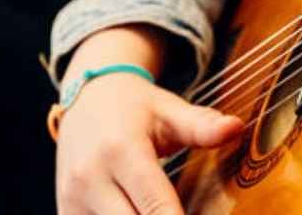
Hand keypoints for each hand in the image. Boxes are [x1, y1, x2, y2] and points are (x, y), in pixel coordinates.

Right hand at [55, 27, 242, 214]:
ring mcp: (73, 197)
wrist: (84, 97)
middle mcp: (90, 177)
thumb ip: (201, 125)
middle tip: (191, 214)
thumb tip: (236, 127)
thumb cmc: (133, 107)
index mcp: (121, 151)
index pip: (156, 207)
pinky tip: (137, 213)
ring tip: (163, 211)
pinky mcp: (65, 210)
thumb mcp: (168, 110)